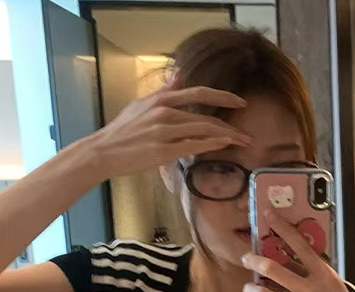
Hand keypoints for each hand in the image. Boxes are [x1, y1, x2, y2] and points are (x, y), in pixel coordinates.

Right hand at [90, 75, 250, 178]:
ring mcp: (164, 131)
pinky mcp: (163, 150)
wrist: (104, 151)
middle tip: (249, 135)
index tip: (240, 102)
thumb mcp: (142, 105)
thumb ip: (164, 91)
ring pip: (204, 130)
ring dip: (228, 137)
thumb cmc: (124, 131)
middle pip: (206, 116)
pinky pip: (193, 145)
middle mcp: (164, 112)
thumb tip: (180, 74)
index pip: (198, 93)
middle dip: (231, 126)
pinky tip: (225, 145)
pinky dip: (211, 144)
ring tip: (243, 143)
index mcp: (161, 100)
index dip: (222, 96)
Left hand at [242, 211, 354, 291]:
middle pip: (273, 269)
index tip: (268, 215)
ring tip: (249, 287)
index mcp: (323, 276)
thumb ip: (315, 273)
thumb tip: (292, 257)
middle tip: (246, 258)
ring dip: (251, 288)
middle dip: (254, 260)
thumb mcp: (335, 287)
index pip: (300, 246)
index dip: (283, 228)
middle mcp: (309, 291)